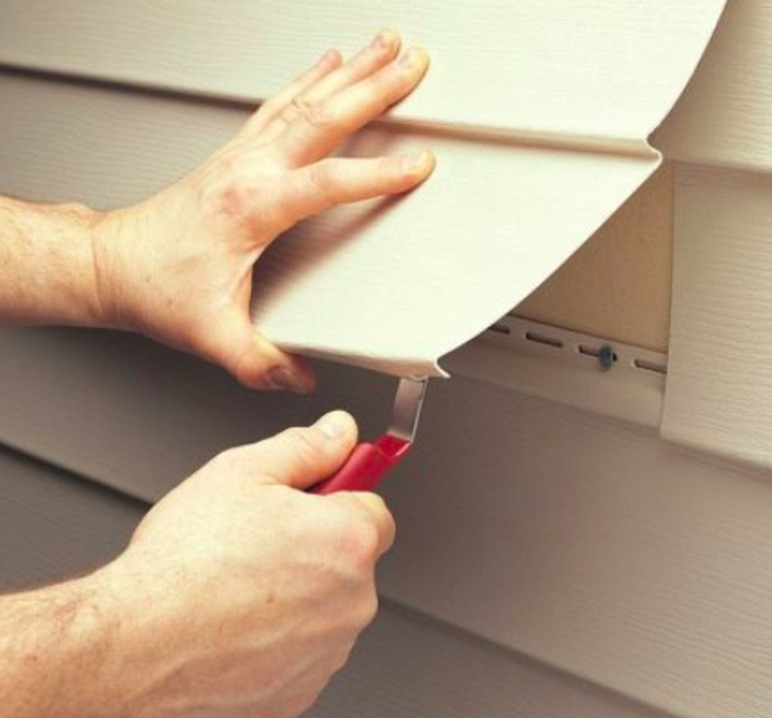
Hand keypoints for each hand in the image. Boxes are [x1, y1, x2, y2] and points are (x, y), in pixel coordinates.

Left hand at [91, 30, 433, 391]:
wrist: (115, 264)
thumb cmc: (158, 288)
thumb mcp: (212, 335)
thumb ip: (259, 363)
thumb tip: (299, 377)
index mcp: (251, 209)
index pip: (326, 182)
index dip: (376, 174)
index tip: (416, 166)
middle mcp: (248, 171)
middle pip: (321, 117)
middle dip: (374, 86)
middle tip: (412, 63)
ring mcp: (241, 157)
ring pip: (304, 100)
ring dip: (349, 71)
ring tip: (384, 46)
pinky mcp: (236, 156)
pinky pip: (281, 105)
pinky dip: (310, 79)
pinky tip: (327, 64)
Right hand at [97, 410, 393, 717]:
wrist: (135, 651)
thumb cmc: (183, 566)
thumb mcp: (242, 473)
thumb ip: (306, 447)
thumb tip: (338, 431)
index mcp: (348, 540)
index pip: (374, 506)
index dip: (339, 496)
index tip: (316, 498)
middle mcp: (353, 600)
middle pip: (351, 559)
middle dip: (316, 547)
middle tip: (261, 541)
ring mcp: (329, 652)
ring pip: (326, 607)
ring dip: (298, 596)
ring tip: (238, 586)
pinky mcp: (301, 691)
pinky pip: (302, 652)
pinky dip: (278, 640)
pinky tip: (235, 625)